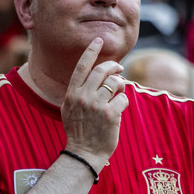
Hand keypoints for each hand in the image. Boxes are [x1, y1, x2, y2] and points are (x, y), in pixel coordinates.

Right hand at [60, 38, 125, 162]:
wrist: (83, 153)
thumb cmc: (78, 131)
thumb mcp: (69, 109)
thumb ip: (78, 92)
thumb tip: (96, 76)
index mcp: (71, 94)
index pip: (82, 66)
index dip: (91, 51)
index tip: (99, 40)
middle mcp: (83, 97)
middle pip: (102, 71)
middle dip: (114, 66)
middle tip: (120, 67)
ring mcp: (96, 105)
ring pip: (116, 83)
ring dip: (121, 86)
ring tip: (119, 93)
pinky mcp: (110, 114)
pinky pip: (124, 98)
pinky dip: (124, 102)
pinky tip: (119, 110)